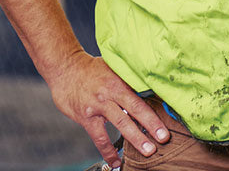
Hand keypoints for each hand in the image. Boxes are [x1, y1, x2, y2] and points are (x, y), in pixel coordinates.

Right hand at [45, 51, 167, 168]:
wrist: (63, 67)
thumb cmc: (90, 68)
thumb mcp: (110, 68)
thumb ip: (127, 80)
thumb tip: (150, 89)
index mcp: (116, 83)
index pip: (138, 102)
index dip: (152, 117)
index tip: (164, 130)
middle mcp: (107, 95)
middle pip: (132, 112)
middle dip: (148, 128)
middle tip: (163, 140)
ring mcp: (95, 107)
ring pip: (118, 125)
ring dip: (134, 139)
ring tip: (147, 152)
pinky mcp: (84, 117)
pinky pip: (98, 137)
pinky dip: (107, 150)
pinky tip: (116, 161)